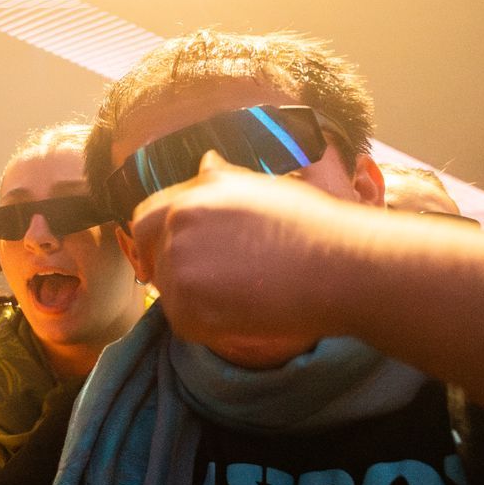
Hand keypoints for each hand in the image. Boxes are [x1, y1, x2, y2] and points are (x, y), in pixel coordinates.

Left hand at [127, 152, 368, 358]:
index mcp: (191, 197)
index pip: (144, 218)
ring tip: (241, 292)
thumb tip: (205, 161)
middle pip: (149, 254)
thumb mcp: (261, 187)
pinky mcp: (188, 311)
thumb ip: (221, 179)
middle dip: (168, 264)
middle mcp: (177, 228)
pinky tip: (243, 311)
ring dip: (192, 294)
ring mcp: (179, 270)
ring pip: (167, 289)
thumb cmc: (310, 226)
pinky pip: (183, 321)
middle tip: (210, 278)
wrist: (339, 267)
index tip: (173, 250)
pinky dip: (206, 323)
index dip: (156, 235)